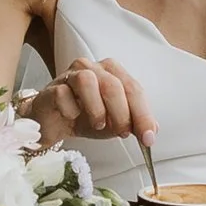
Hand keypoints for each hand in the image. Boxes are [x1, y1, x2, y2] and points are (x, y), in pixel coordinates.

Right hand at [32, 55, 154, 153]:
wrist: (54, 123)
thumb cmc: (85, 118)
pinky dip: (71, 109)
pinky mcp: (52, 88)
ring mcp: (70, 75)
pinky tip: (73, 117)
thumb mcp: (115, 122)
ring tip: (98, 124)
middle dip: (122, 113)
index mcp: (112, 72)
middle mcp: (92, 68)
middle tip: (122, 133)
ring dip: (97, 108)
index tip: (148, 138)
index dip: (143, 114)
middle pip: (113, 84)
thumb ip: (134, 123)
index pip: (133, 88)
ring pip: (87, 81)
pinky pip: (63, 94)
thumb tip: (153, 131)